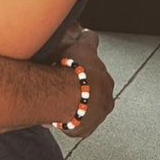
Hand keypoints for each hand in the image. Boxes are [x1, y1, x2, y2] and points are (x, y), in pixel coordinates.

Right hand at [54, 24, 114, 138]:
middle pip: (91, 95)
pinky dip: (63, 120)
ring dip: (71, 106)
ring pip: (82, 110)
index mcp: (106, 82)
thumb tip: (88, 30)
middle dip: (78, 91)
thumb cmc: (72, 69)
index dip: (86, 73)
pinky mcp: (82, 129)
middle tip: (62, 86)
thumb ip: (88, 38)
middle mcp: (104, 101)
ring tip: (55, 101)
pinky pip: (72, 124)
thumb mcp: (82, 46)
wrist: (65, 93)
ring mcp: (93, 117)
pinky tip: (53, 115)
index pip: (98, 77)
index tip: (77, 73)